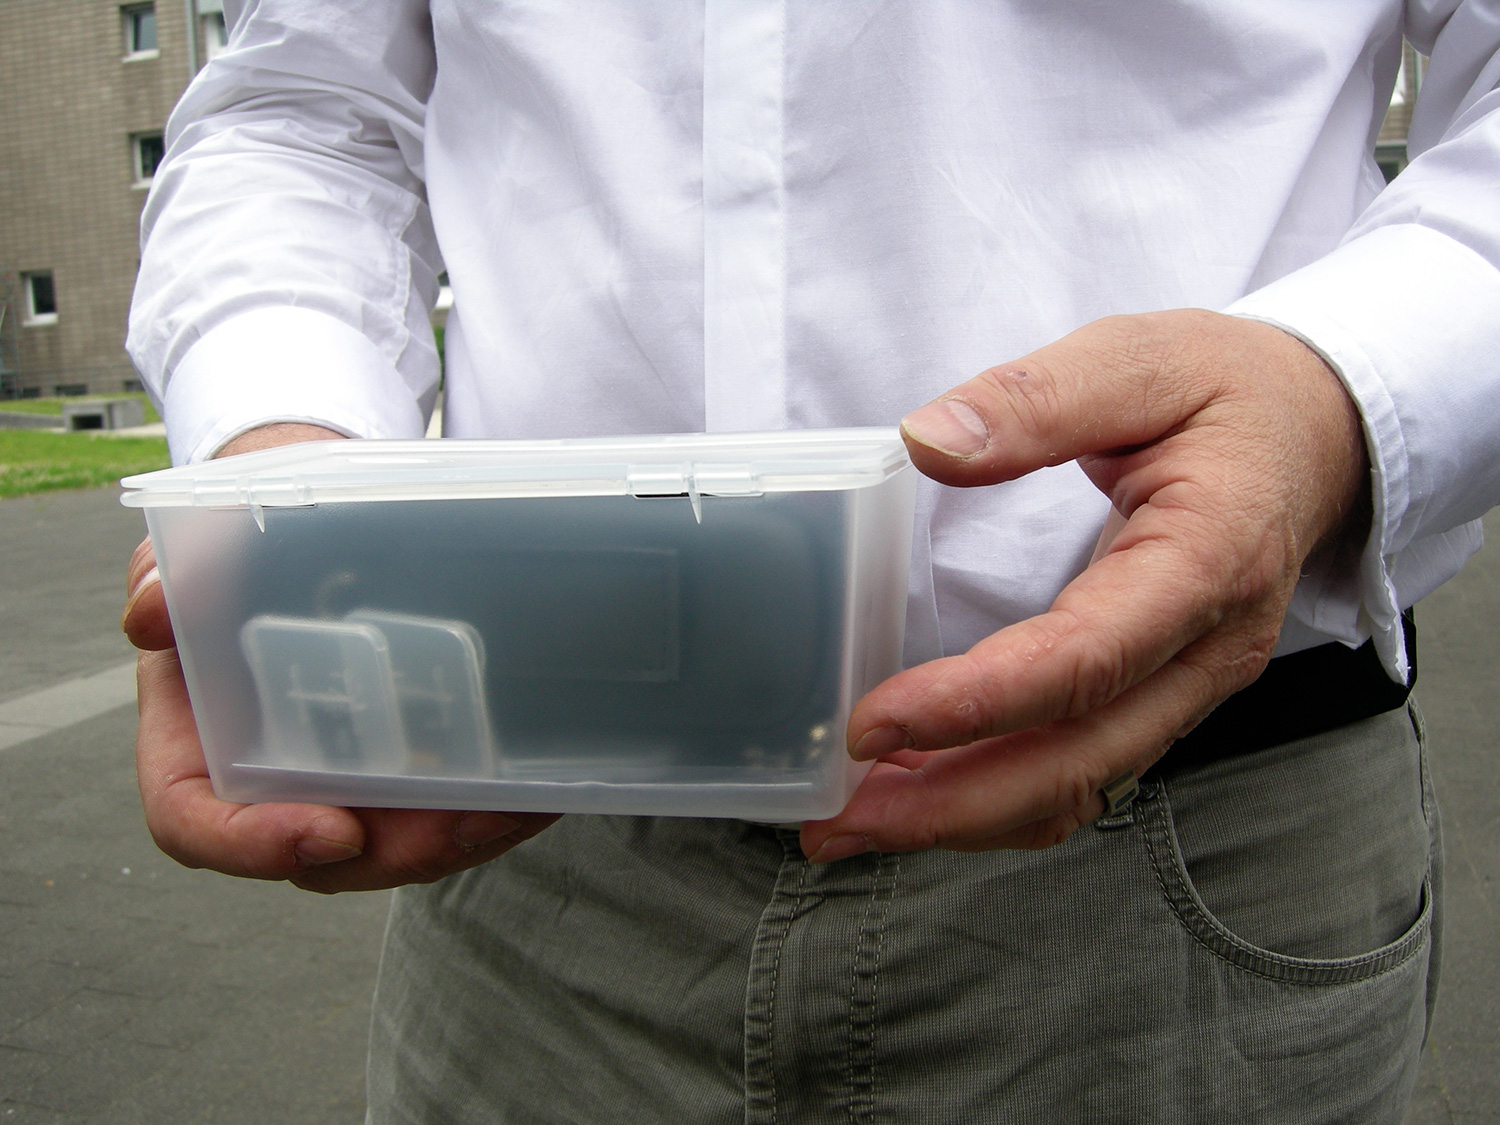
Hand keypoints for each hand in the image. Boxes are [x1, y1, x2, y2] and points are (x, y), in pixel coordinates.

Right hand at [124, 423, 558, 892]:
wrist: (310, 530)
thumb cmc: (238, 548)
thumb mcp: (194, 548)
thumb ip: (169, 575)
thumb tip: (155, 611)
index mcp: (195, 742)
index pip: (198, 824)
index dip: (255, 846)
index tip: (328, 831)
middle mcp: (270, 778)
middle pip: (324, 854)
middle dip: (399, 849)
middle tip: (463, 823)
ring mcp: (344, 778)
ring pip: (401, 840)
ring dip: (463, 835)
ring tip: (521, 803)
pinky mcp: (407, 763)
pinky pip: (448, 806)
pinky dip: (495, 803)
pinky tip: (544, 781)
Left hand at [802, 310, 1367, 860]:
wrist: (1316, 432)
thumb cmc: (1228, 391)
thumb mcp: (1140, 358)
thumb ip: (1037, 399)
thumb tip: (928, 441)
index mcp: (1207, 560)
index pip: (1083, 661)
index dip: (974, 704)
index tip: (872, 721)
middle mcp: (1207, 650)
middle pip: (1077, 763)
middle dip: (948, 804)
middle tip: (837, 819)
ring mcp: (1190, 686)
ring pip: (1078, 787)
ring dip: (963, 816)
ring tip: (855, 821)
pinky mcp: (1163, 698)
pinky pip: (1083, 773)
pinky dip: (998, 797)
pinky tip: (921, 788)